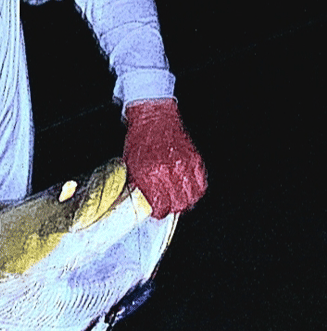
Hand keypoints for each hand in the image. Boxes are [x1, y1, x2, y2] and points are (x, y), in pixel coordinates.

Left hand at [123, 99, 206, 218]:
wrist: (153, 118)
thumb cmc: (139, 139)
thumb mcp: (130, 163)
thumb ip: (137, 184)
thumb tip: (141, 200)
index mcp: (148, 172)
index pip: (158, 204)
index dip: (158, 212)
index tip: (156, 212)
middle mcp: (168, 170)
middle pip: (177, 203)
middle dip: (172, 208)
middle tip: (167, 207)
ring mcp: (183, 165)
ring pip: (192, 196)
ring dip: (186, 201)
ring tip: (179, 200)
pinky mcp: (194, 159)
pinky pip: (201, 182)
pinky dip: (197, 189)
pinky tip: (190, 189)